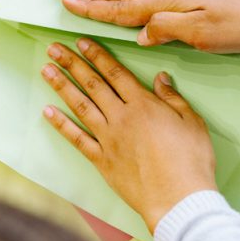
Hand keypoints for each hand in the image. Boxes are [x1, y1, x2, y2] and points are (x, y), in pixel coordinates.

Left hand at [40, 38, 215, 229]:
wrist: (178, 198)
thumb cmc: (191, 161)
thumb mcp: (192, 122)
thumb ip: (173, 99)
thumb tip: (161, 78)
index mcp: (143, 105)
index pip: (115, 72)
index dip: (97, 55)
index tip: (82, 42)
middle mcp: (121, 118)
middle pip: (93, 84)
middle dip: (72, 63)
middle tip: (54, 49)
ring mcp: (109, 139)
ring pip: (81, 106)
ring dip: (62, 86)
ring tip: (47, 70)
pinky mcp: (102, 161)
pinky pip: (77, 139)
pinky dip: (61, 125)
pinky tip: (48, 112)